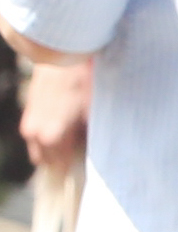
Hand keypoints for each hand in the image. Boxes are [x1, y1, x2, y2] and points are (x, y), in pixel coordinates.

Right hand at [17, 53, 89, 182]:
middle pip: (47, 163)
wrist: (61, 54)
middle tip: (82, 161)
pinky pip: (36, 137)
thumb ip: (89, 139)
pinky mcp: (29, 113)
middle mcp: (35, 134)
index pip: (61, 168)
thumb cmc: (84, 82)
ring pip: (39, 150)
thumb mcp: (94, 113)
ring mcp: (29, 123)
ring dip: (54, 151)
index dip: (73, 173)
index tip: (85, 177)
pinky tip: (66, 132)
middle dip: (62, 164)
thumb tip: (92, 156)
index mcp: (52, 137)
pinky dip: (47, 140)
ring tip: (75, 145)